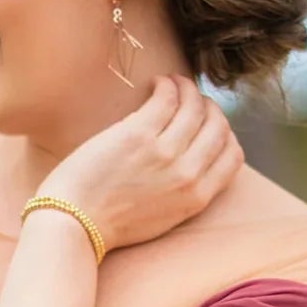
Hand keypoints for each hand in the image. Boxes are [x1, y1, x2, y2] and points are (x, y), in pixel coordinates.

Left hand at [37, 75, 243, 253]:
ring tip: (174, 83)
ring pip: (195, 107)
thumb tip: (192, 161)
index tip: (209, 124)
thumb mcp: (162, 217)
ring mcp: (164, 153)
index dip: (225, 133)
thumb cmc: (110, 222)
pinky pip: (167, 98)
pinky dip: (168, 85)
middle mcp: (187, 174)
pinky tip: (158, 82)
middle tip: (193, 98)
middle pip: (218, 127)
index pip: (232, 156)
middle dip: (210, 107)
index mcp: (196, 198)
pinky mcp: (138, 135)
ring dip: (188, 88)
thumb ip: (182, 192)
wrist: (74, 224)